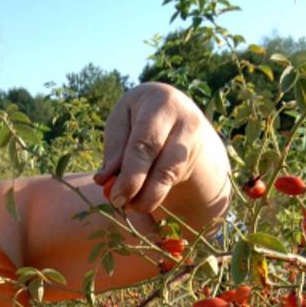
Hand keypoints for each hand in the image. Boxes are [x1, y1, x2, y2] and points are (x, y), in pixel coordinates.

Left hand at [93, 82, 227, 216]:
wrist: (178, 112)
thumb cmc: (139, 117)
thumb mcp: (122, 122)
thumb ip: (115, 148)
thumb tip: (104, 179)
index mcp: (160, 101)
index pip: (144, 143)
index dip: (129, 174)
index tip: (113, 195)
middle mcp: (186, 117)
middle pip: (162, 161)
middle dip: (138, 186)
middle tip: (119, 204)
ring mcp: (197, 138)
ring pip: (172, 175)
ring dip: (148, 196)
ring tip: (130, 205)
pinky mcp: (201, 156)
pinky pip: (177, 180)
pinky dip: (157, 194)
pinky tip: (143, 200)